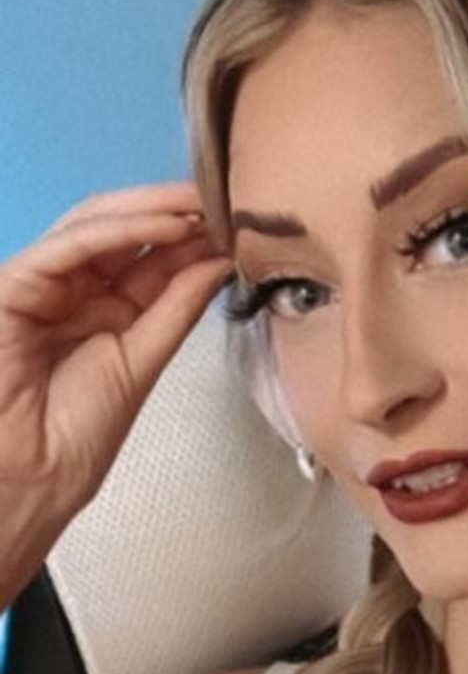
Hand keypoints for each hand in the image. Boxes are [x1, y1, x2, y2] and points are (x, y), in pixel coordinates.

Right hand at [0, 182, 231, 596]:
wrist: (35, 477)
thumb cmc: (78, 434)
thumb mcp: (145, 360)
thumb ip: (177, 307)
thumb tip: (218, 261)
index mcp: (105, 308)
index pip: (148, 255)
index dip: (191, 236)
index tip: (238, 220)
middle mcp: (75, 288)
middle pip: (124, 229)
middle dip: (175, 210)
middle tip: (224, 196)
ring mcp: (44, 282)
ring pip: (95, 225)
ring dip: (151, 209)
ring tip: (200, 203)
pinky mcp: (15, 285)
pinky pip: (68, 246)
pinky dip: (116, 230)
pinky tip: (163, 225)